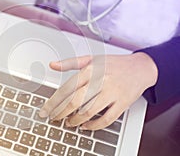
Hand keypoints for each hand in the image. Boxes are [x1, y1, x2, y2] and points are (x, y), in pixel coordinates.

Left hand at [39, 53, 157, 129]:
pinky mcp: (122, 103)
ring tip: (67, 122)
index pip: (66, 88)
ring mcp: (112, 93)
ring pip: (88, 112)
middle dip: (60, 113)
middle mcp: (100, 81)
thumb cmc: (114, 64)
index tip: (45, 110)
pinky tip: (85, 126)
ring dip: (74, 121)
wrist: (141, 68)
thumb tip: (52, 65)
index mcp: (90, 70)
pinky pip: (106, 119)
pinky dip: (93, 125)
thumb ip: (70, 62)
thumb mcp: (91, 59)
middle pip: (74, 102)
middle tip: (53, 119)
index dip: (53, 102)